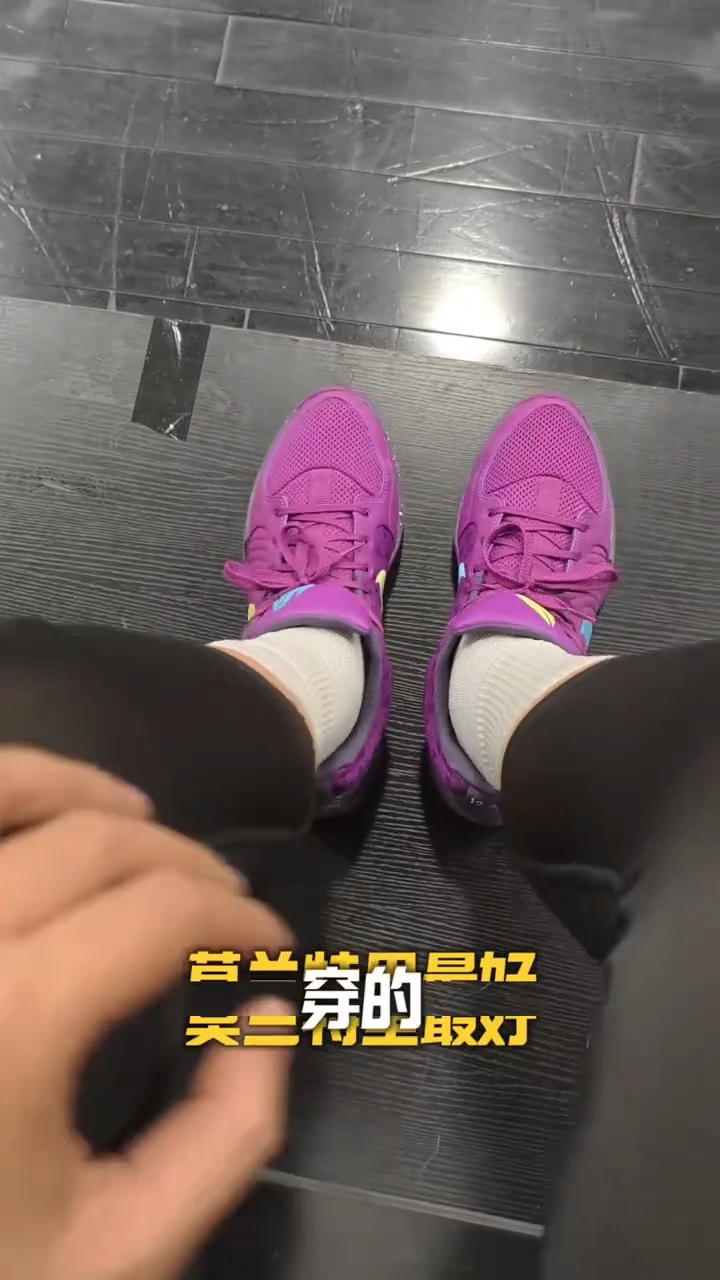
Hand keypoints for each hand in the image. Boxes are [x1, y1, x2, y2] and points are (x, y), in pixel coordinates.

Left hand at [0, 748, 292, 1279]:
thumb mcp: (124, 1248)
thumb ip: (229, 1134)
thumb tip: (266, 1017)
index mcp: (16, 1018)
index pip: (160, 913)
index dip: (238, 918)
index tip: (271, 945)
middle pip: (93, 843)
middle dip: (185, 864)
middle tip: (226, 904)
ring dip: (82, 789)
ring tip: (140, 819)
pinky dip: (5, 796)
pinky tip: (35, 822)